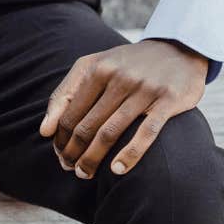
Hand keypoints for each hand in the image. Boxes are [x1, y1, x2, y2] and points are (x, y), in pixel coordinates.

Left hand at [38, 38, 208, 179]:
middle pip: (87, 125)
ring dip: (93, 158)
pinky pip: (145, 133)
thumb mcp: (94, 66)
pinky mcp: (168, 100)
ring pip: (110, 132)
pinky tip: (116, 171)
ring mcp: (144, 89)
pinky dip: (129, 154)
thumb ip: (67, 93)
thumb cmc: (128, 64)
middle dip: (73, 152)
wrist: (178, 49)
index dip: (61, 138)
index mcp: (96, 69)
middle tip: (70, 169)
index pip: (69, 112)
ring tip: (85, 174)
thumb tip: (44, 131)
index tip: (59, 155)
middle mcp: (118, 77)